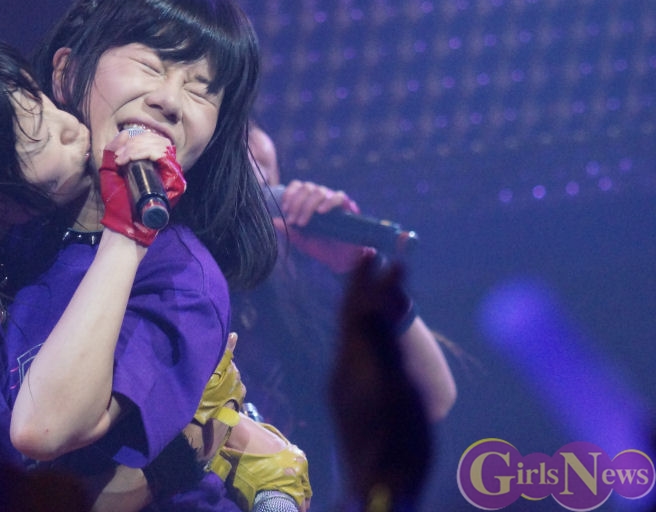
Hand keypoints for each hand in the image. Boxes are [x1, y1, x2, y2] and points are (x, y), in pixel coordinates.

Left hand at [99, 130, 184, 245]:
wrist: (123, 225)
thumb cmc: (117, 202)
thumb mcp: (110, 172)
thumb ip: (113, 151)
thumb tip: (125, 133)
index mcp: (153, 164)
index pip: (153, 140)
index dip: (136, 139)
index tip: (119, 153)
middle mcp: (165, 168)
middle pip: (157, 140)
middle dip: (134, 143)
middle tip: (119, 156)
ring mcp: (172, 174)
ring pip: (160, 145)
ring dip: (137, 147)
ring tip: (121, 160)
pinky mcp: (175, 180)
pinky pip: (163, 155)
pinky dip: (144, 152)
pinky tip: (128, 160)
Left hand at [274, 180, 371, 272]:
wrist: (339, 259)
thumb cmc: (319, 247)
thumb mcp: (301, 239)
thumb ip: (288, 229)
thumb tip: (272, 220)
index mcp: (308, 201)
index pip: (297, 186)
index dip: (289, 194)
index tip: (284, 209)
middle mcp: (320, 197)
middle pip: (306, 187)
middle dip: (296, 203)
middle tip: (293, 221)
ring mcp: (333, 201)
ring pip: (319, 191)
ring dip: (308, 205)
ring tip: (303, 222)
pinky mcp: (347, 207)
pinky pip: (339, 197)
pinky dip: (329, 202)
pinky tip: (321, 212)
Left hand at [329, 257, 430, 506]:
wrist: (377, 492)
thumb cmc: (394, 447)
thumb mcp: (395, 391)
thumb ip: (380, 347)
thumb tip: (370, 304)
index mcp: (353, 363)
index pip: (356, 308)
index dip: (368, 280)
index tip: (383, 253)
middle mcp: (344, 370)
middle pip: (350, 318)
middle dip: (361, 286)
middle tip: (371, 256)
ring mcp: (348, 387)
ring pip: (354, 334)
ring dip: (367, 306)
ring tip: (380, 287)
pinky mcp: (355, 403)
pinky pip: (360, 350)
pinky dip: (372, 329)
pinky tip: (380, 334)